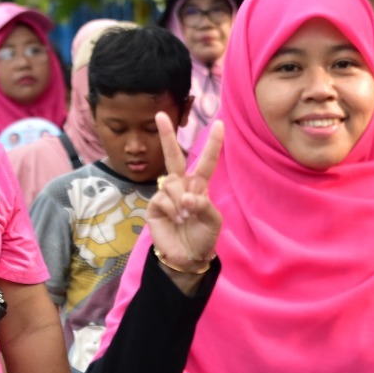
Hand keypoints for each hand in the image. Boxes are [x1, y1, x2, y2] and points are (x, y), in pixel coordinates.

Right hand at [148, 112, 223, 281]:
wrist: (188, 257)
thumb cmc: (203, 236)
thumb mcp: (213, 220)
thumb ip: (203, 205)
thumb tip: (186, 198)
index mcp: (198, 186)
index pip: (206, 162)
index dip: (213, 144)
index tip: (220, 124)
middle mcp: (181, 186)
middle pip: (173, 157)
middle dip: (167, 136)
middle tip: (160, 115)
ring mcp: (166, 195)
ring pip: (171, 182)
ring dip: (180, 200)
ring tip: (185, 217)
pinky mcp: (154, 206)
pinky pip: (162, 198)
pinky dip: (171, 208)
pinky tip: (175, 218)